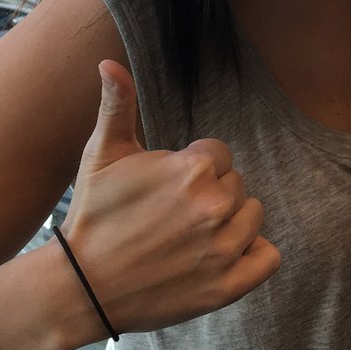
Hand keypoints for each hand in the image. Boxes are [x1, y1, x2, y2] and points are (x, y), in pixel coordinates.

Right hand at [57, 60, 279, 339]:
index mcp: (192, 169)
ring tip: (192, 234)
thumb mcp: (103, 154)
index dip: (195, 168)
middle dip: (211, 193)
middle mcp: (214, 207)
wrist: (81, 286)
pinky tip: (224, 253)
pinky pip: (269, 257)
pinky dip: (254, 255)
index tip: (169, 187)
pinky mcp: (227, 287)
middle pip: (236, 185)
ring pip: (253, 216)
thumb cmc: (93, 214)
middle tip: (173, 214)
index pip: (221, 155)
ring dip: (231, 222)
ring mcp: (223, 249)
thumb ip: (118, 104)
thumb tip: (108, 62)